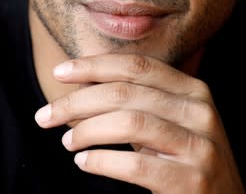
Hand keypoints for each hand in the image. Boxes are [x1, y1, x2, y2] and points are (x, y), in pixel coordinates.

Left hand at [34, 54, 244, 193]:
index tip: (59, 73)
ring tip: (66, 141)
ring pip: (130, 123)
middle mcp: (200, 111)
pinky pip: (136, 166)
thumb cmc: (185, 163)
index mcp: (193, 90)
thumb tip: (80, 86)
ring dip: (87, 131)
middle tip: (45, 116)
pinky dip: (102, 162)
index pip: (137, 66)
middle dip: (78, 102)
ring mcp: (200, 146)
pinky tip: (84, 163)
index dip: (94, 65)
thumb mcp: (168, 124)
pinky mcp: (192, 180)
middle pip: (127, 92)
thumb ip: (136, 102)